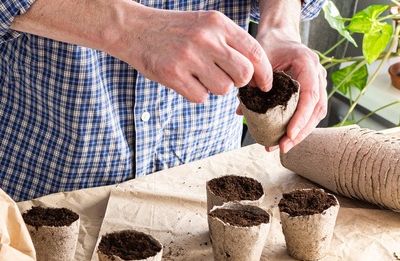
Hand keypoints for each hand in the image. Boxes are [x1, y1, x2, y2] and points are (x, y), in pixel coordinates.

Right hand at [117, 10, 272, 102]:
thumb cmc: (175, 30)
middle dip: (239, 83)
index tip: (265, 85)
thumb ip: (230, 43)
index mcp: (218, 23)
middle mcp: (206, 38)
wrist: (134, 29)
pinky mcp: (173, 74)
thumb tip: (255, 72)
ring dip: (215, 88)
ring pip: (223, 89)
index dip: (264, 73)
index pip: (255, 52)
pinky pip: (200, 97)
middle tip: (226, 78)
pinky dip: (195, 94)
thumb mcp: (205, 24)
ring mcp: (189, 57)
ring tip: (199, 75)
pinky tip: (185, 80)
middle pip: (243, 74)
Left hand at [246, 27, 327, 153]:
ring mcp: (319, 83)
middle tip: (283, 147)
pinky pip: (310, 113)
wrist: (280, 36)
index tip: (289, 134)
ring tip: (281, 147)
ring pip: (316, 114)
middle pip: (317, 110)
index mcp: (308, 63)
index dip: (301, 117)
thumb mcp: (259, 58)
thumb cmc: (270, 45)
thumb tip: (241, 112)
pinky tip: (284, 138)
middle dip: (301, 132)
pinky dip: (299, 127)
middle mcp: (318, 74)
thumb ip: (252, 82)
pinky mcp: (313, 92)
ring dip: (300, 133)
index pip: (310, 95)